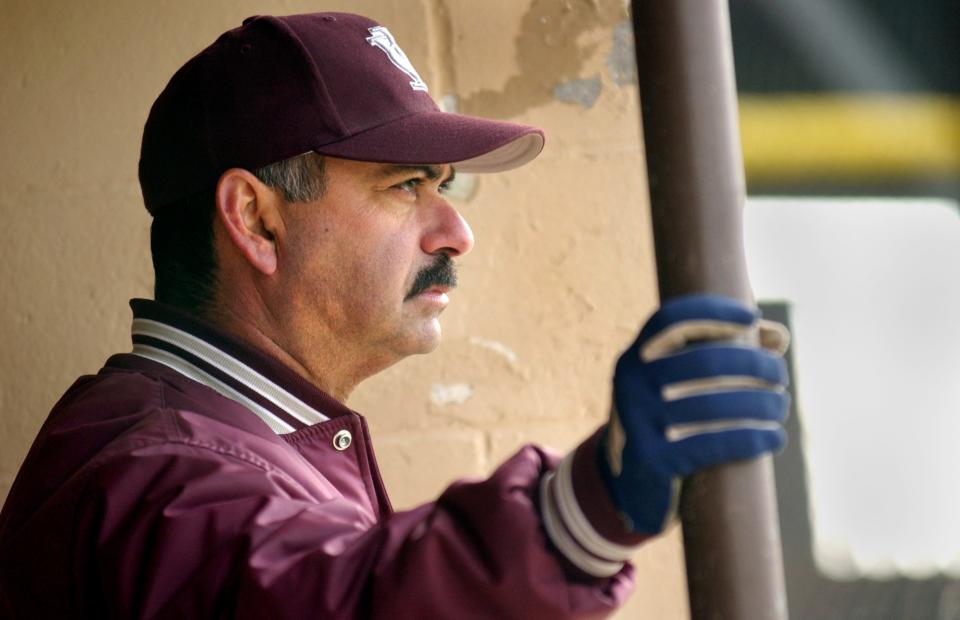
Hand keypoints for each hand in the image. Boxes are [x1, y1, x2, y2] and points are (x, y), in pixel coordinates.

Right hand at [598, 294, 789, 534]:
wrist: (629, 488)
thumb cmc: (665, 426)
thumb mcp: (675, 388)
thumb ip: (720, 355)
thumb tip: (777, 338)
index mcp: (635, 357)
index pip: (672, 320)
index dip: (714, 313)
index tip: (753, 317)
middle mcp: (630, 382)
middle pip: (705, 359)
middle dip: (754, 363)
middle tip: (780, 375)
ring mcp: (638, 421)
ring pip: (715, 402)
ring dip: (761, 402)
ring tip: (780, 406)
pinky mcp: (653, 459)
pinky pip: (714, 442)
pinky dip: (753, 438)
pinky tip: (775, 437)